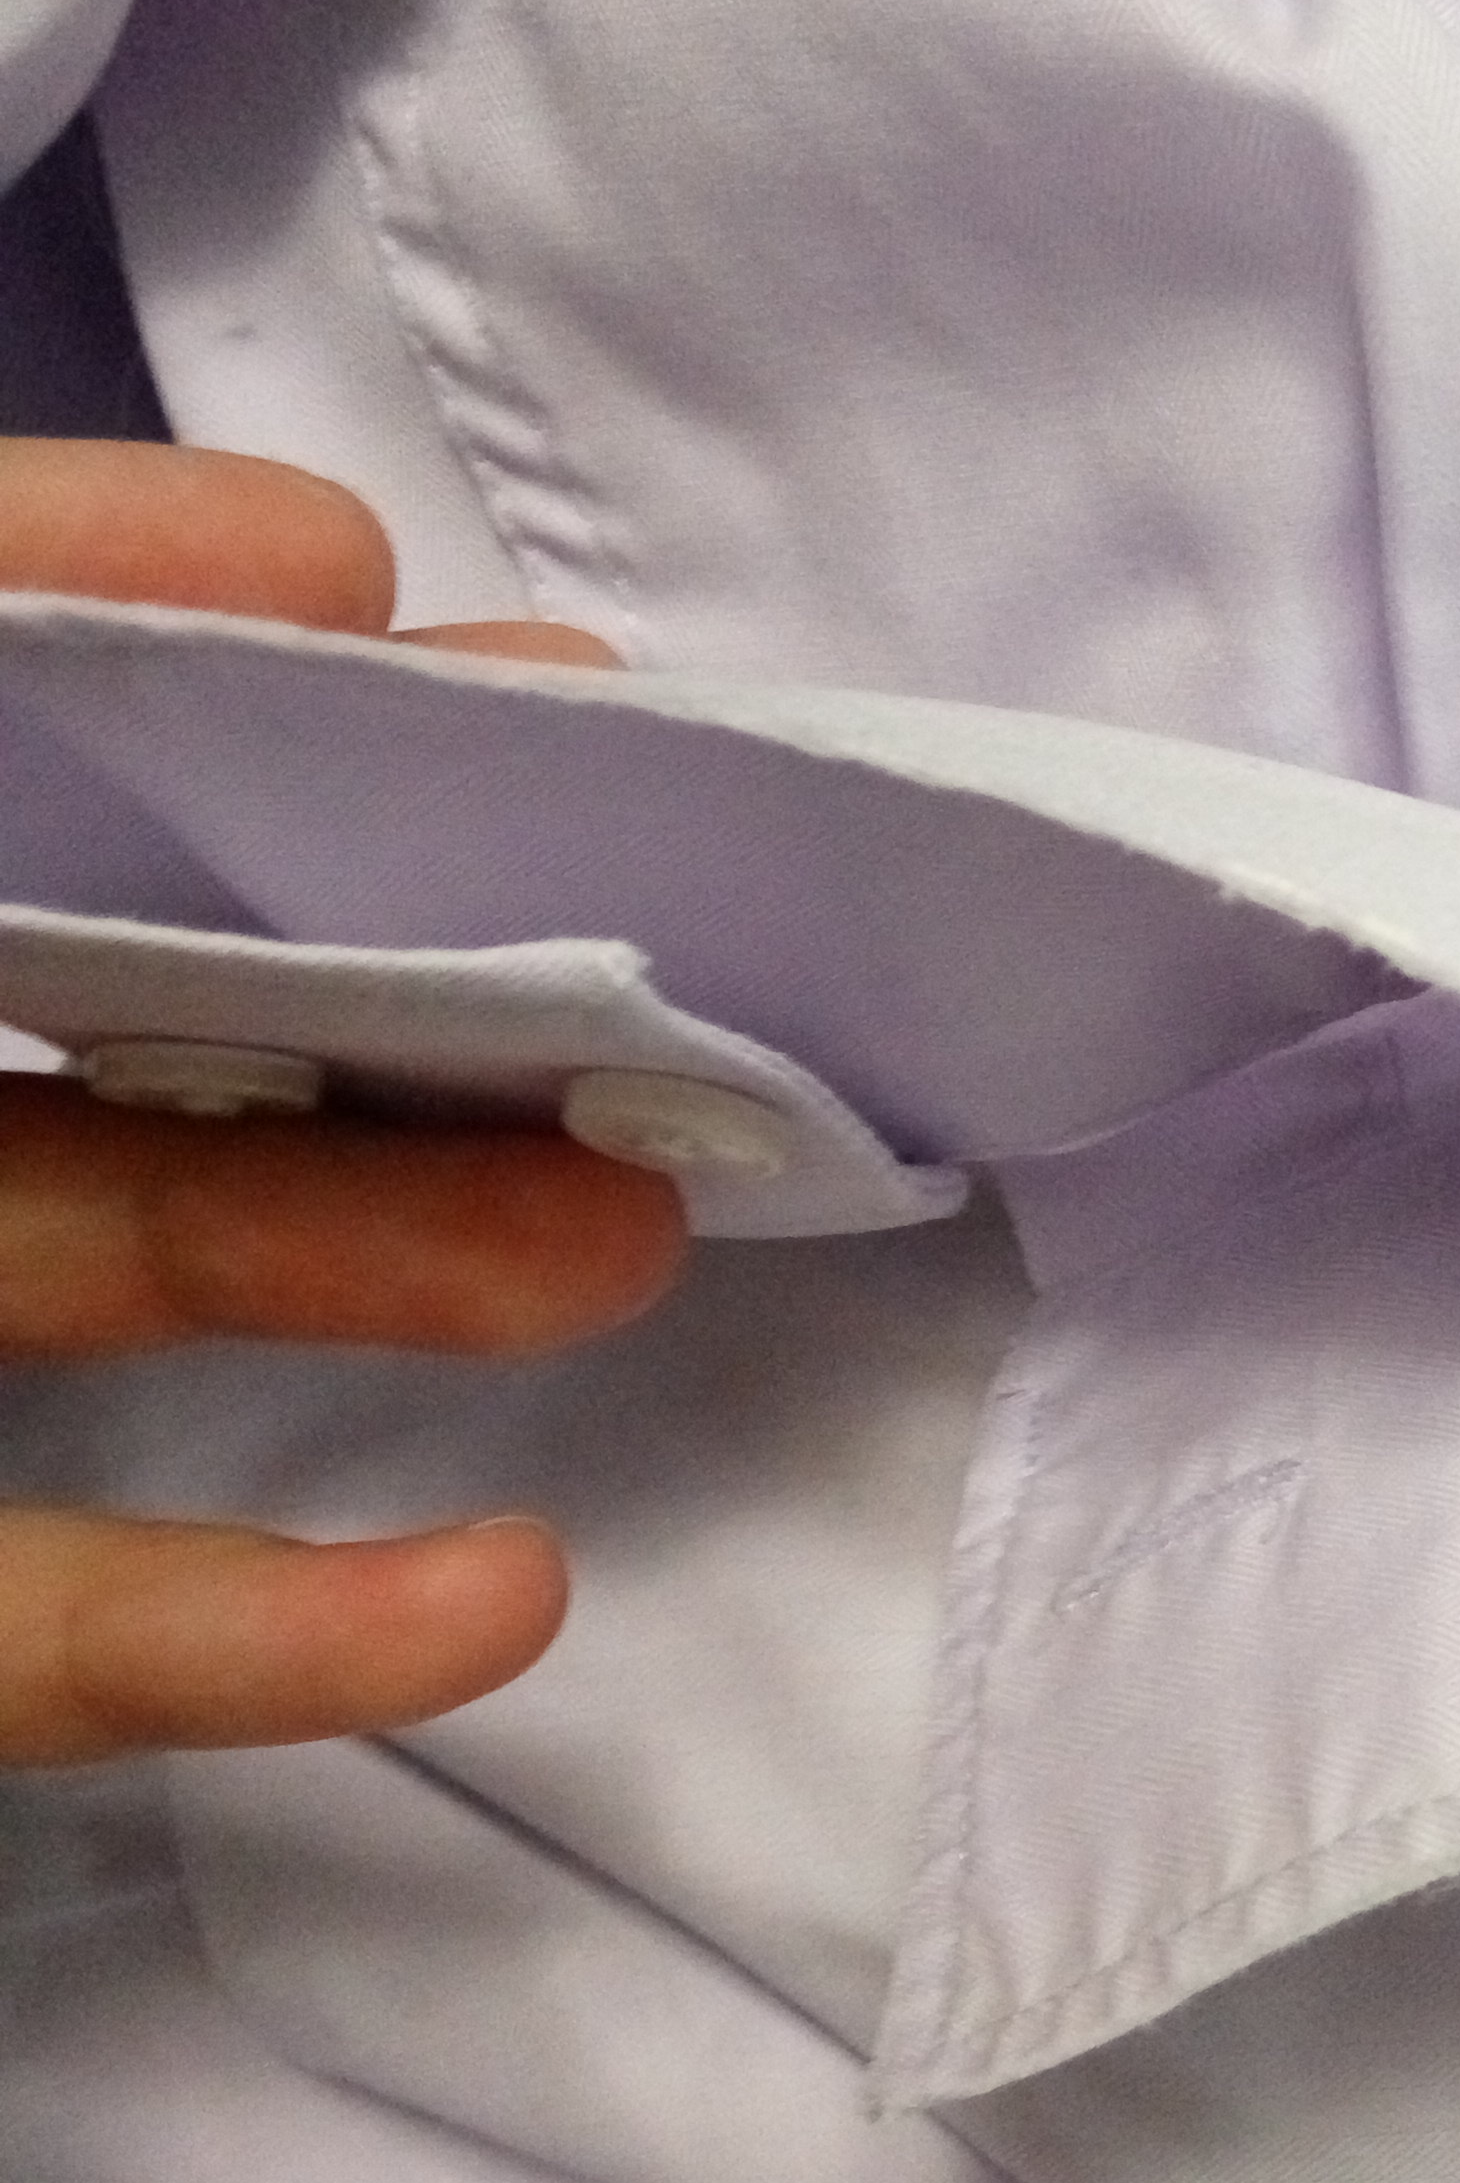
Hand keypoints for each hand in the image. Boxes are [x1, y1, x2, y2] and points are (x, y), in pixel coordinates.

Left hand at [1, 436, 683, 1762]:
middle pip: (125, 985)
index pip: (14, 714)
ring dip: (404, 1253)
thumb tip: (293, 548)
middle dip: (405, 955)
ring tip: (627, 1236)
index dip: (220, 642)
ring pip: (118, 1264)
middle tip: (672, 951)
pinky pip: (49, 1634)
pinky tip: (493, 1597)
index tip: (500, 666)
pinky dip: (269, 1633)